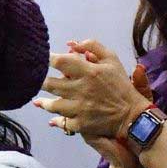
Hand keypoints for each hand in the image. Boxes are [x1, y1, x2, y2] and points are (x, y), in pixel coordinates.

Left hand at [35, 39, 152, 138]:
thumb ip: (93, 47)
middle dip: (40, 81)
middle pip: (52, 84)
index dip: (48, 59)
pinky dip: (56, 121)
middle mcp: (82, 90)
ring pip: (53, 105)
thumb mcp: (112, 59)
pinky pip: (63, 122)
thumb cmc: (120, 84)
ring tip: (37, 101)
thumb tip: (72, 44)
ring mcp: (80, 109)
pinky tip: (51, 118)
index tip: (41, 58)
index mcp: (90, 72)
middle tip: (34, 80)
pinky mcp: (81, 124)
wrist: (131, 114)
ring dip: (44, 102)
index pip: (62, 62)